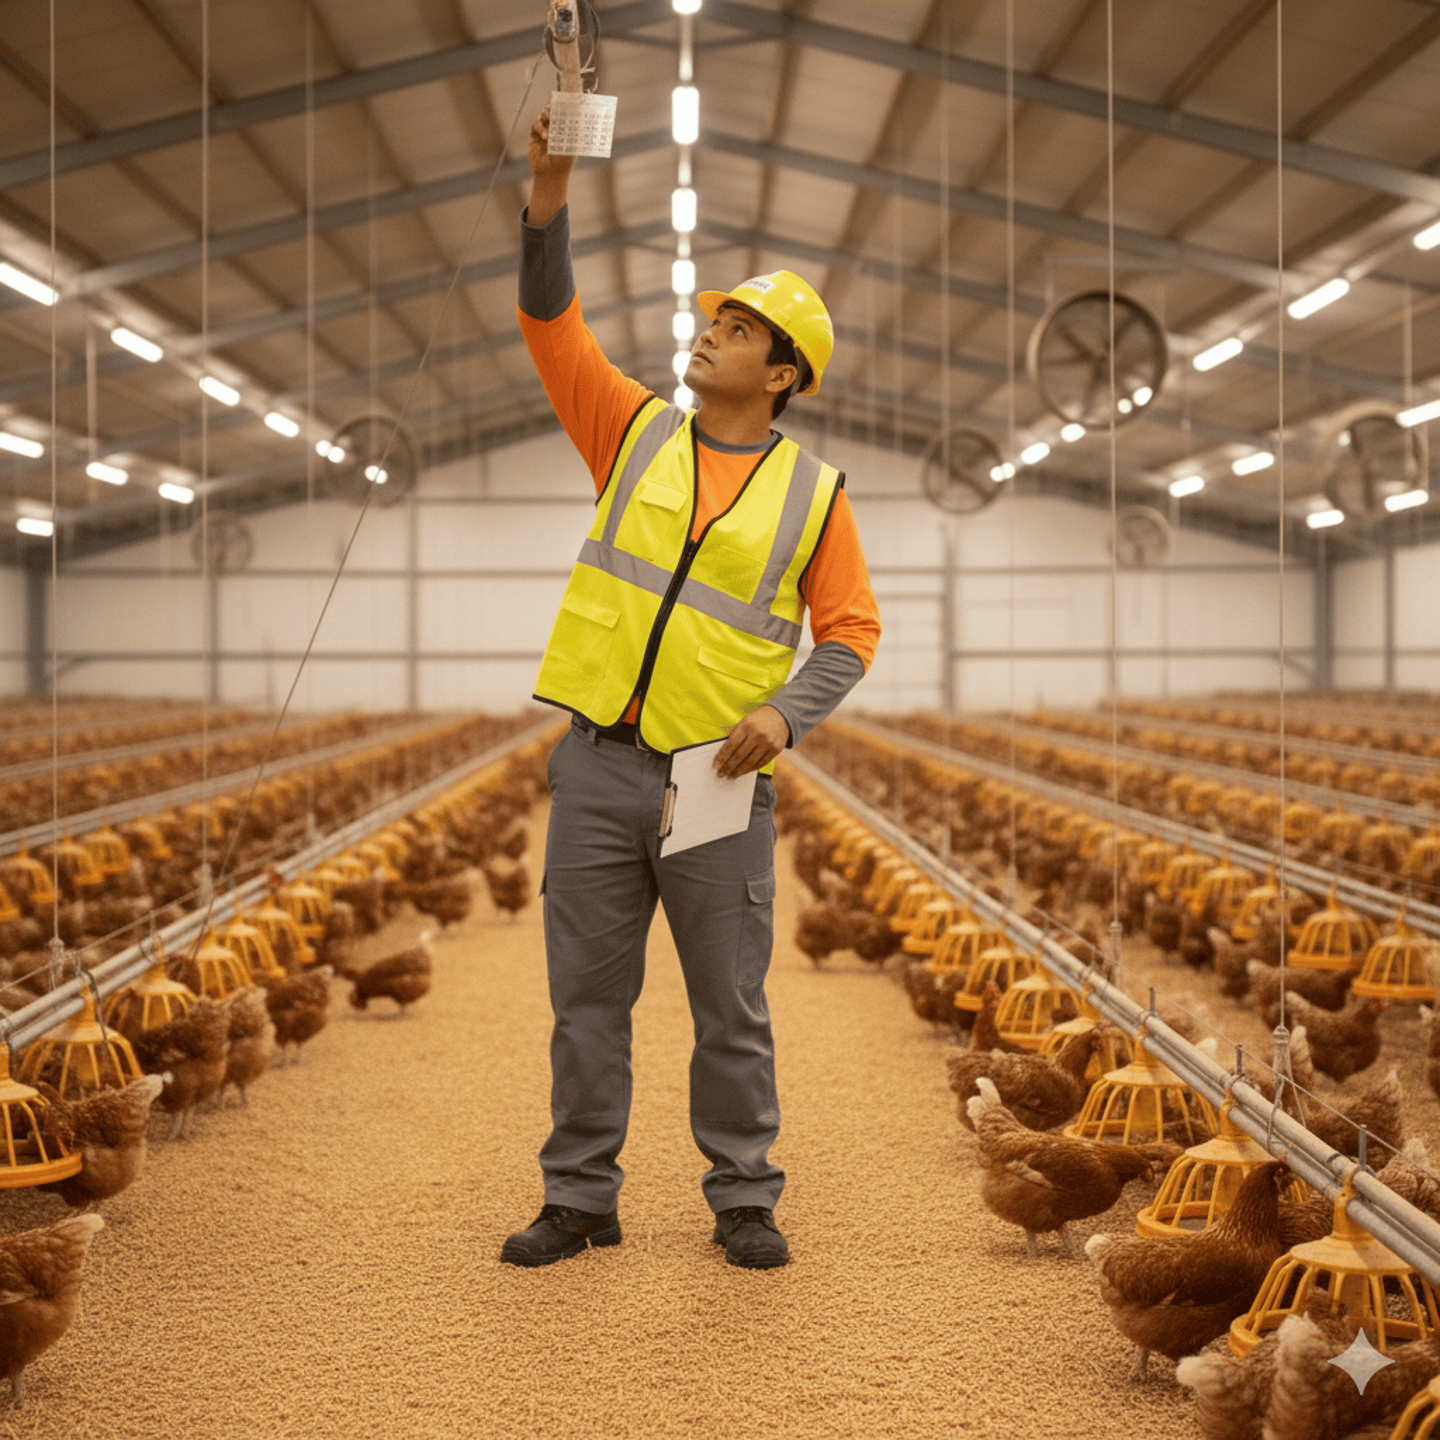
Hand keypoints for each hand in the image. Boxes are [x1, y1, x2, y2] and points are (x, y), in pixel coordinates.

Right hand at [526, 105, 575, 225]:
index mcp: (566, 126)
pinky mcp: (534, 134)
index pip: (565, 109)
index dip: (565, 101)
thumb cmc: (565, 160)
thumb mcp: (572, 142)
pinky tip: (546, 137)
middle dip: (555, 104)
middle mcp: (555, 125)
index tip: (567, 94)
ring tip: (551, 119)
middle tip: (557, 103)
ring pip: (544, 114)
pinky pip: (536, 124)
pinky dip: (541, 128)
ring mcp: (544, 129)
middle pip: (553, 108)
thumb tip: (576, 110)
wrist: (551, 174)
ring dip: (548, 115)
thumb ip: (572, 127)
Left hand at [713, 705, 789, 778]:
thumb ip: (734, 736)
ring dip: (738, 772)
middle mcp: (758, 735)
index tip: (715, 766)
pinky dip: (749, 769)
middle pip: (739, 756)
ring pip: (750, 762)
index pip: (731, 745)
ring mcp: (768, 743)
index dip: (721, 757)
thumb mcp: (744, 722)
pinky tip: (742, 772)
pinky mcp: (776, 750)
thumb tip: (723, 755)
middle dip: (728, 767)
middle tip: (720, 774)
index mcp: (747, 726)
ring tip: (730, 776)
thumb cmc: (757, 720)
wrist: (780, 716)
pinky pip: (760, 764)